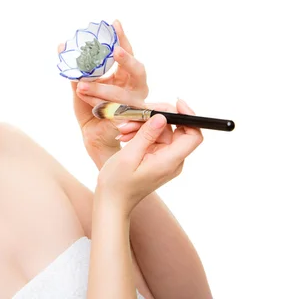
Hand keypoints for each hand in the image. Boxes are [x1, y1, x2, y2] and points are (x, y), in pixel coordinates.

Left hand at [58, 20, 148, 166]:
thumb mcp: (81, 85)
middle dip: (126, 60)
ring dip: (101, 88)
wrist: (93, 135)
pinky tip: (83, 98)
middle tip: (114, 50)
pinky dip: (96, 104)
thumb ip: (75, 68)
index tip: (114, 22)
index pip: (127, 53)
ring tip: (81, 84)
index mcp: (127, 75)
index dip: (122, 38)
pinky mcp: (128, 121)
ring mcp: (135, 105)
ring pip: (123, 94)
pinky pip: (113, 110)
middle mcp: (135, 88)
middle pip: (138, 70)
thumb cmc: (90, 107)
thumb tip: (61, 46)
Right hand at [96, 99, 203, 215]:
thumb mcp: (129, 156)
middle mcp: (172, 160)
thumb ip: (147, 135)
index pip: (194, 136)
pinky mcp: (156, 158)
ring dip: (142, 125)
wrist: (112, 202)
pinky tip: (124, 135)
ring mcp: (165, 159)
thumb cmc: (118, 184)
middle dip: (154, 118)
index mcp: (170, 162)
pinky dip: (140, 133)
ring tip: (122, 130)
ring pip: (162, 131)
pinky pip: (153, 138)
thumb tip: (163, 117)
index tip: (175, 103)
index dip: (189, 117)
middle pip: (175, 129)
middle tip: (131, 118)